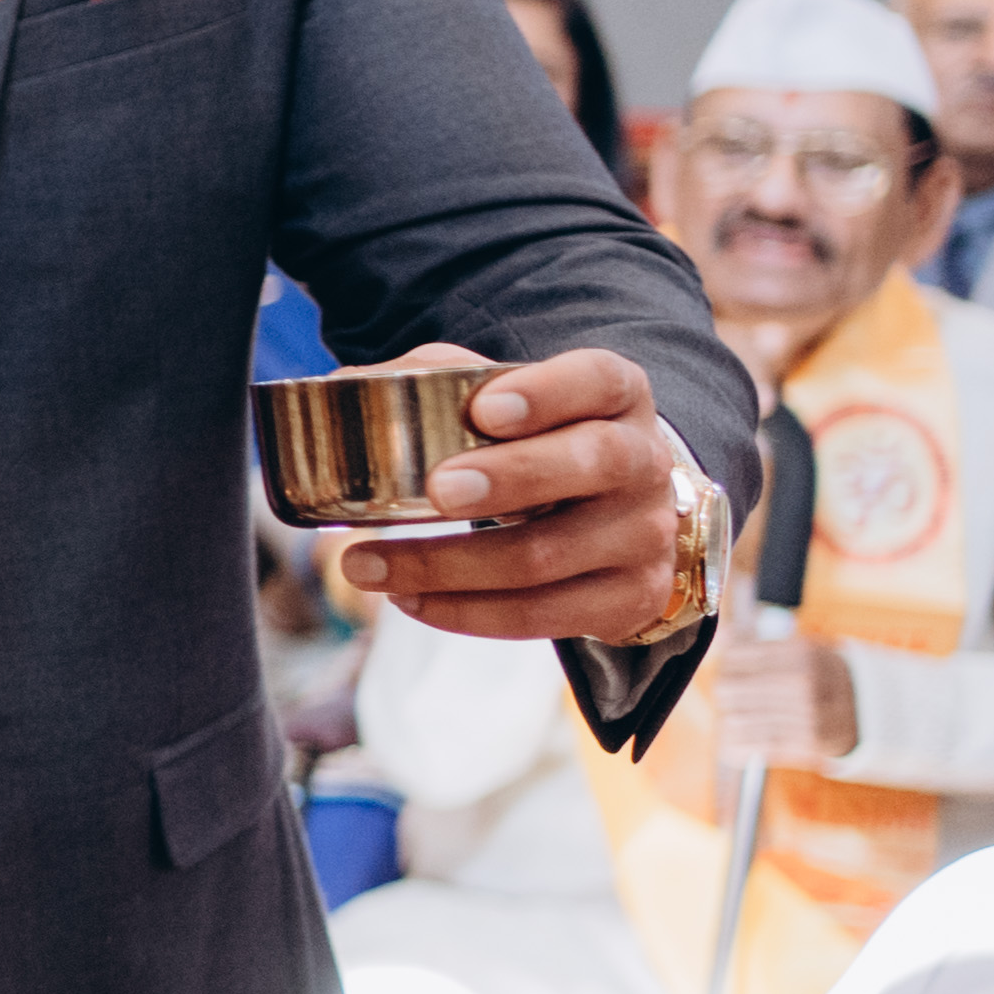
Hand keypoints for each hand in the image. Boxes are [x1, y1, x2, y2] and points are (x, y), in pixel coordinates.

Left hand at [329, 346, 692, 646]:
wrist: (610, 514)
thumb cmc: (534, 442)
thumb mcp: (500, 398)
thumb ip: (436, 379)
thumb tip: (348, 383)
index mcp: (617, 397)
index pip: (600, 380)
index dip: (547, 392)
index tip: (484, 409)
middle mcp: (645, 462)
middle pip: (593, 463)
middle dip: (511, 478)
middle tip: (437, 491)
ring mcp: (644, 535)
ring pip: (548, 554)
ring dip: (446, 565)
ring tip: (363, 564)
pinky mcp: (630, 598)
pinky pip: (543, 614)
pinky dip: (466, 612)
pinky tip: (408, 599)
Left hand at [706, 625, 859, 771]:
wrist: (867, 712)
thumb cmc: (821, 678)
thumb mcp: (798, 651)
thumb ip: (756, 644)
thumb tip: (720, 635)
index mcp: (799, 652)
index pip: (733, 656)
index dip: (726, 666)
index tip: (733, 672)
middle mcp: (803, 682)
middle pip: (728, 689)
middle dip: (726, 694)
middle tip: (733, 698)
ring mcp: (807, 715)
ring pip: (735, 721)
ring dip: (729, 723)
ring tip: (738, 720)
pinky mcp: (808, 744)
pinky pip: (753, 746)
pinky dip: (737, 746)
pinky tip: (738, 742)